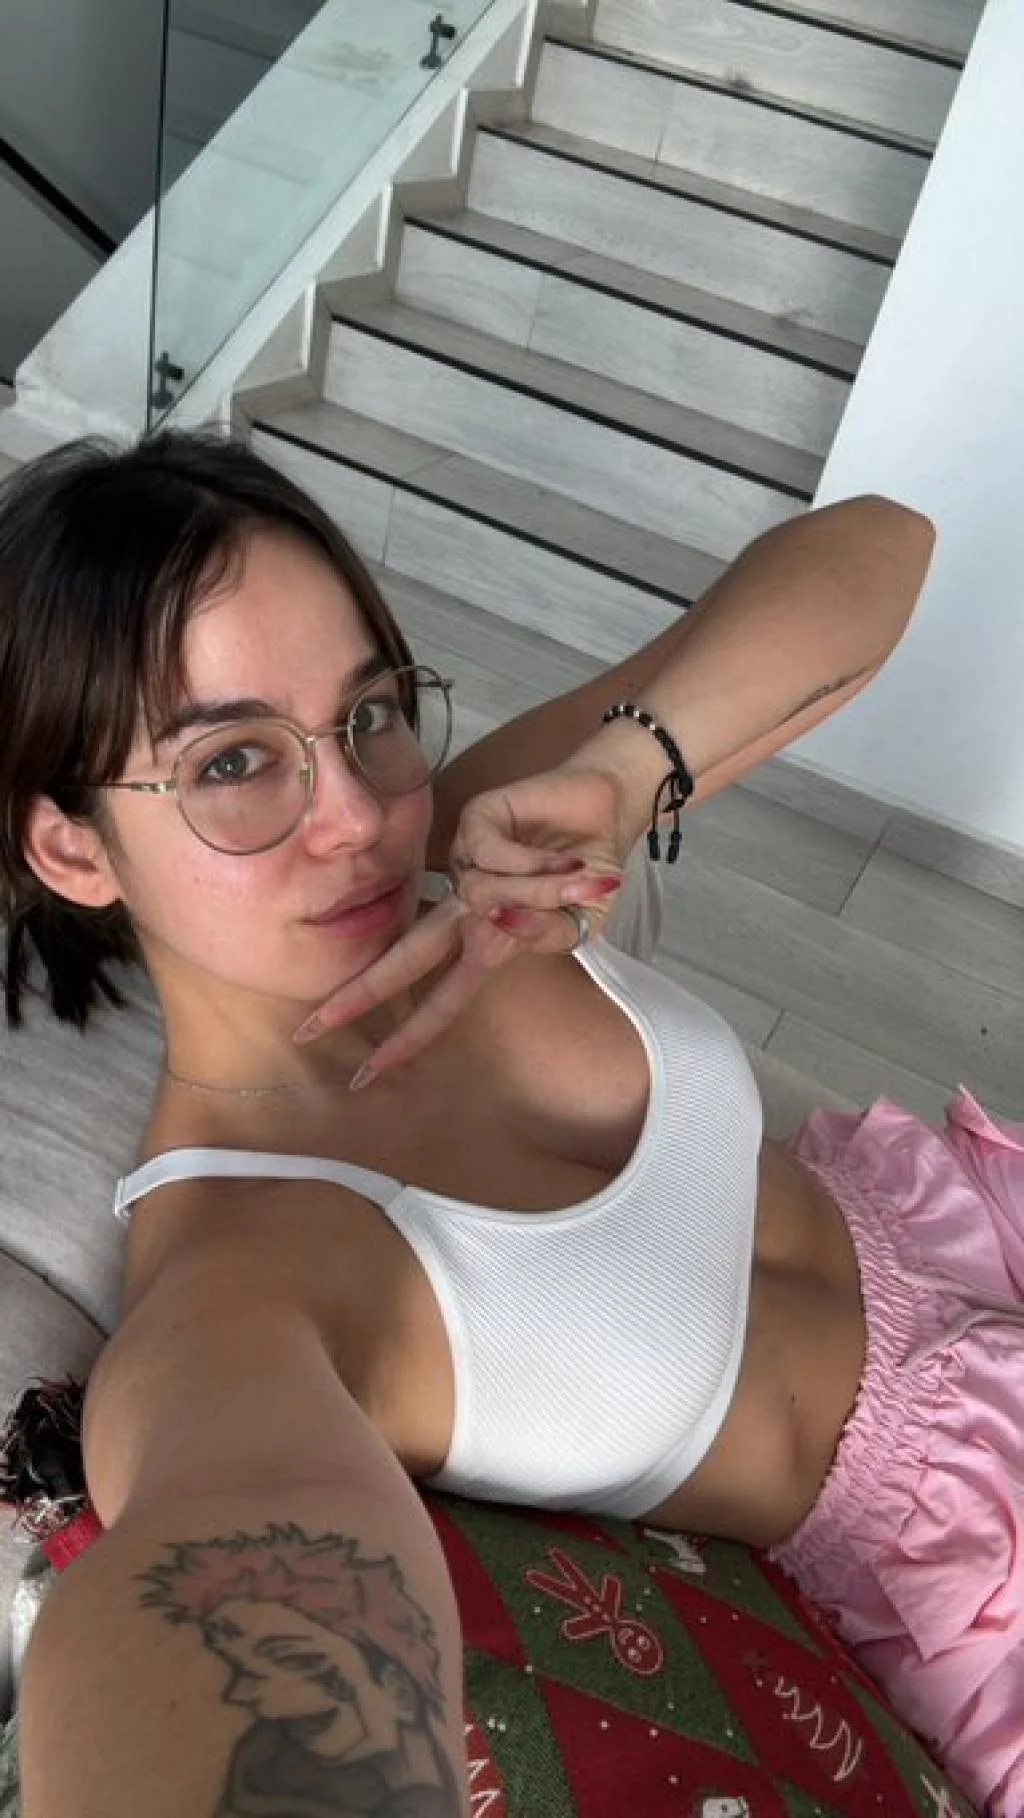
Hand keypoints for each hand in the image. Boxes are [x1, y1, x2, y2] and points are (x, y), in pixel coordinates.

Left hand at [292, 763, 629, 1083]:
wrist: (608, 808)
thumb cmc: (589, 874)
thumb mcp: (576, 925)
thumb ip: (540, 934)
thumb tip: (504, 920)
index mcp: (483, 938)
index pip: (439, 996)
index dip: (409, 1036)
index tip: (367, 1074)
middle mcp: (465, 904)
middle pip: (409, 955)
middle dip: (365, 991)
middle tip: (311, 1027)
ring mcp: (465, 863)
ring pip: (486, 897)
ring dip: (542, 893)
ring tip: (579, 879)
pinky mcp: (475, 824)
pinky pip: (497, 859)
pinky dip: (537, 864)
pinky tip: (561, 857)